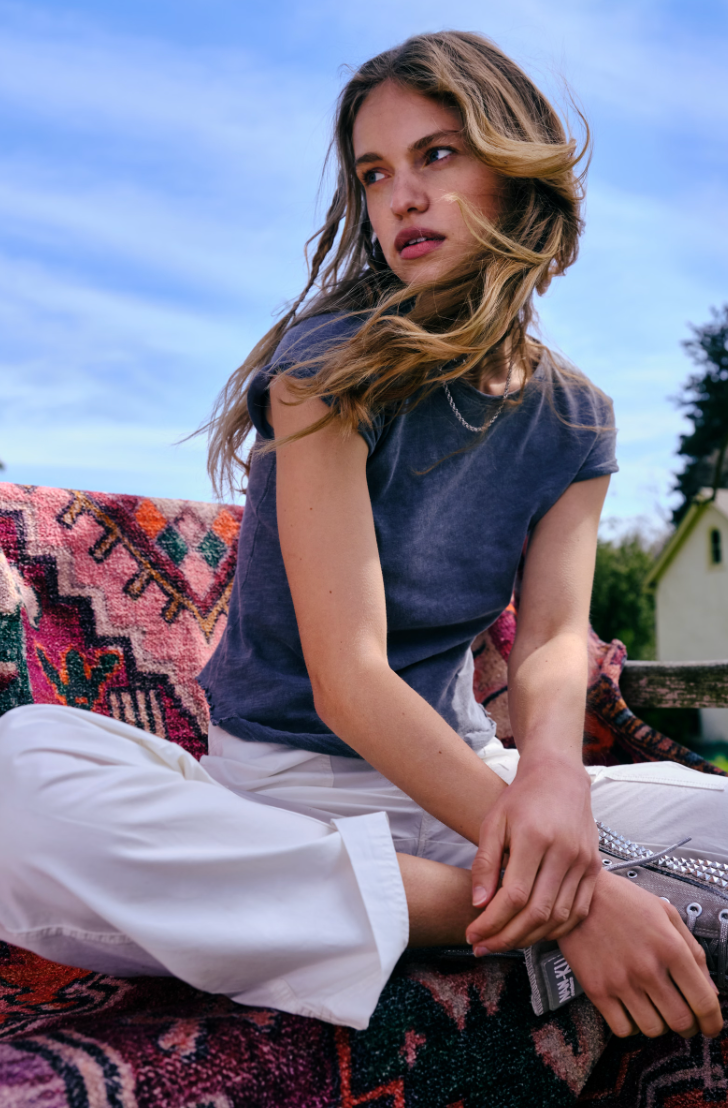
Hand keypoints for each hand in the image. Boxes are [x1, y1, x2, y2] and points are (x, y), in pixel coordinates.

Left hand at [465, 755, 600, 951]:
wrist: (559, 777)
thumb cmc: (521, 798)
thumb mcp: (494, 822)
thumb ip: (485, 863)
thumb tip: (478, 904)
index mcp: (534, 838)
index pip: (513, 896)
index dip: (491, 922)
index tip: (472, 934)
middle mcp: (563, 852)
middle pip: (537, 913)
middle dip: (507, 937)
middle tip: (483, 947)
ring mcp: (583, 861)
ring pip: (558, 917)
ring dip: (530, 937)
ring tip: (504, 942)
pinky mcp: (594, 868)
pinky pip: (577, 911)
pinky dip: (556, 929)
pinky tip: (534, 932)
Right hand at [558, 870, 722, 1038]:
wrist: (577, 894)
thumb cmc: (624, 901)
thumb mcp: (666, 913)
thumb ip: (694, 950)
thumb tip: (711, 989)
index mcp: (670, 947)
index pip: (703, 1001)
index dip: (712, 1021)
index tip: (710, 1026)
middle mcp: (647, 967)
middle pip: (680, 1021)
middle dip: (688, 1026)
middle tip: (684, 1020)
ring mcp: (620, 980)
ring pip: (653, 1029)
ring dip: (659, 1024)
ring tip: (655, 1010)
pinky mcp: (596, 989)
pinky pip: (623, 1029)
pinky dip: (631, 1026)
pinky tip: (631, 1009)